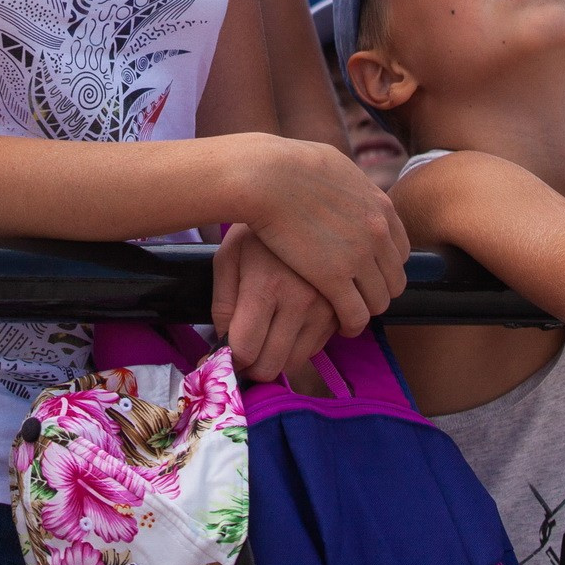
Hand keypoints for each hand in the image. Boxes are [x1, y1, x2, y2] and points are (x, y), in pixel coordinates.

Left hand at [210, 225, 337, 381]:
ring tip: (267, 334)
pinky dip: (302, 343)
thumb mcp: (229, 257)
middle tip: (245, 352)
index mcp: (266, 286)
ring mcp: (326, 304)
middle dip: (252, 366)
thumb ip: (222, 305)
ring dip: (278, 357)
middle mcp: (300, 300)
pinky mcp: (342, 304)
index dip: (230, 360)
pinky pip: (319, 345)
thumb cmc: (258, 228)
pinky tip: (291, 320)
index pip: (245, 350)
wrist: (303, 198)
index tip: (225, 357)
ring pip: (297, 361)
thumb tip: (224, 347)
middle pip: (272, 364)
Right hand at [241, 137, 410, 337]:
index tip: (366, 273)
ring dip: (365, 309)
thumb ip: (350, 183)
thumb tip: (347, 185)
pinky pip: (356, 314)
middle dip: (377, 291)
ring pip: (379, 301)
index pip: (400, 250)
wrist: (267, 175)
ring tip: (348, 314)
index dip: (383, 266)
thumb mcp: (335, 165)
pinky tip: (339, 325)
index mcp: (380, 206)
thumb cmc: (288, 164)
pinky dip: (351, 324)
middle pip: (394, 279)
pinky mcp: (334, 277)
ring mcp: (359, 256)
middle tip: (357, 297)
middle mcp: (378, 232)